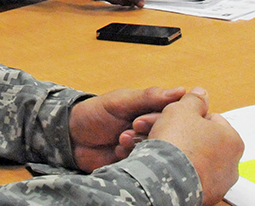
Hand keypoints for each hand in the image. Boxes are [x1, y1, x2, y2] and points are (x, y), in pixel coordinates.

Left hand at [68, 86, 187, 171]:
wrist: (72, 138)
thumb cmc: (95, 113)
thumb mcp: (120, 101)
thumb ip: (149, 97)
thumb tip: (181, 91)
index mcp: (152, 109)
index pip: (173, 114)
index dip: (161, 118)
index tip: (141, 120)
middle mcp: (152, 128)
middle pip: (168, 133)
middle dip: (148, 132)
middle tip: (131, 127)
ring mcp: (145, 146)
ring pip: (158, 149)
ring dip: (139, 144)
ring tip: (121, 138)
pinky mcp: (137, 162)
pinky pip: (146, 163)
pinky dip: (132, 156)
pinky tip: (118, 150)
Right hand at [124, 89, 242, 205]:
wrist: (165, 179)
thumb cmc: (177, 144)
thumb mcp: (182, 110)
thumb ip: (194, 100)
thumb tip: (201, 93)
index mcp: (232, 140)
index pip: (211, 120)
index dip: (189, 117)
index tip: (175, 119)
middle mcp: (231, 164)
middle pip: (204, 141)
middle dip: (184, 136)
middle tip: (164, 133)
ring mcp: (219, 183)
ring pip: (196, 160)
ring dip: (180, 154)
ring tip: (161, 150)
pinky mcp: (205, 197)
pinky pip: (190, 178)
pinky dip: (179, 172)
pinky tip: (165, 167)